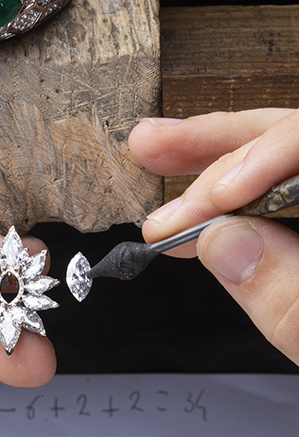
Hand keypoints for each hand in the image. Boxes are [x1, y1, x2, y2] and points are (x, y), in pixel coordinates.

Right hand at [129, 107, 298, 361]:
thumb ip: (287, 295)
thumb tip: (223, 243)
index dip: (256, 157)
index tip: (202, 201)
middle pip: (293, 141)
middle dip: (218, 146)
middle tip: (151, 146)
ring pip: (284, 166)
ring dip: (214, 163)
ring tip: (155, 155)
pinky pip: (282, 202)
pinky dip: (235, 205)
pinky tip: (196, 210)